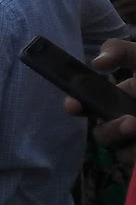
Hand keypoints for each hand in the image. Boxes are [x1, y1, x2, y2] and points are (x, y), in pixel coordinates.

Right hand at [64, 39, 135, 158]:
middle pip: (103, 135)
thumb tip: (97, 63)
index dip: (77, 105)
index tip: (74, 106)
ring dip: (130, 143)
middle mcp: (126, 122)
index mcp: (121, 99)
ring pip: (122, 153)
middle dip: (111, 130)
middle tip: (129, 123)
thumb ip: (122, 51)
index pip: (89, 106)